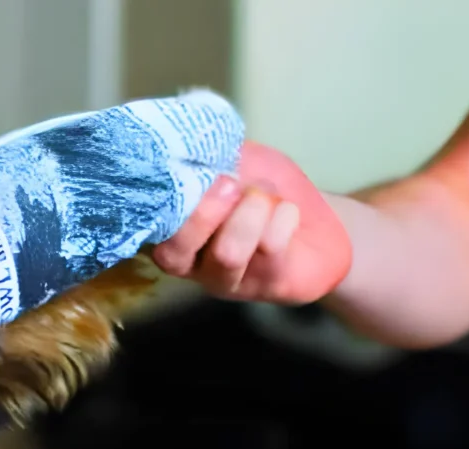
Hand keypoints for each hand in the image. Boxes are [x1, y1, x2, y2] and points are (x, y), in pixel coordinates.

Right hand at [151, 141, 352, 303]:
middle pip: (172, 254)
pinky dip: (283, 217)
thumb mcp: (236, 160)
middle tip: (232, 184)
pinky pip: (269, 248)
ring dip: (252, 212)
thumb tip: (185, 141)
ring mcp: (226, 279)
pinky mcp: (265, 286)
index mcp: (173, 229)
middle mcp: (190, 262)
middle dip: (205, 212)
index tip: (187, 170)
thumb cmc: (269, 189)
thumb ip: (208, 158)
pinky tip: (288, 213)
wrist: (322, 218)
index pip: (146, 227)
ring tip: (267, 197)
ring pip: (227, 253)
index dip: (162, 201)